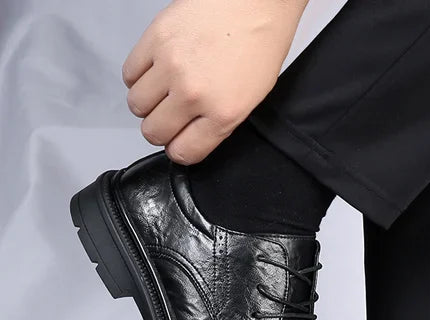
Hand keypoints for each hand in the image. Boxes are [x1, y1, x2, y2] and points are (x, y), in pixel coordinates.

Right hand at [123, 0, 307, 163]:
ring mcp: (171, 66)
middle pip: (154, 132)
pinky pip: (129, 73)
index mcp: (223, 114)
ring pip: (136, 105)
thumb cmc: (258, 46)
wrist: (254, 2)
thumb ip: (219, 123)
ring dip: (146, 104)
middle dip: (159, 130)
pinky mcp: (155, 39)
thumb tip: (192, 136)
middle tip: (168, 118)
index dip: (178, 150)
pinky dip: (137, 78)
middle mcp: (194, 94)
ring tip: (162, 93)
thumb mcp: (250, 100)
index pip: (183, 152)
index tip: (179, 142)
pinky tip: (153, 73)